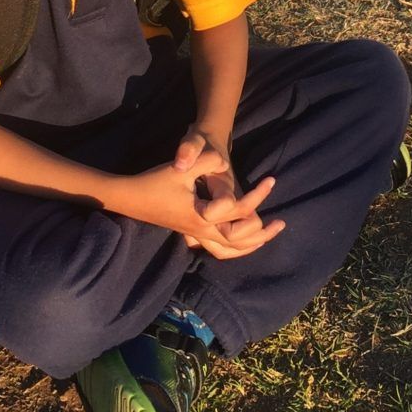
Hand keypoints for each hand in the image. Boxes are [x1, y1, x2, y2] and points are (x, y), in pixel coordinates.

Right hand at [112, 153, 284, 260]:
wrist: (129, 198)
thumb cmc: (154, 183)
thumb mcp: (181, 168)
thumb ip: (206, 163)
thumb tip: (223, 161)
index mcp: (203, 217)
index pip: (240, 212)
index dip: (259, 196)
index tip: (271, 180)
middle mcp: (203, 231)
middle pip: (241, 241)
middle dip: (263, 233)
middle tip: (282, 222)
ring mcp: (196, 235)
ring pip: (230, 250)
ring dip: (251, 244)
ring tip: (267, 235)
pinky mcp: (191, 233)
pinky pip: (219, 249)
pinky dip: (234, 248)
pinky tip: (241, 240)